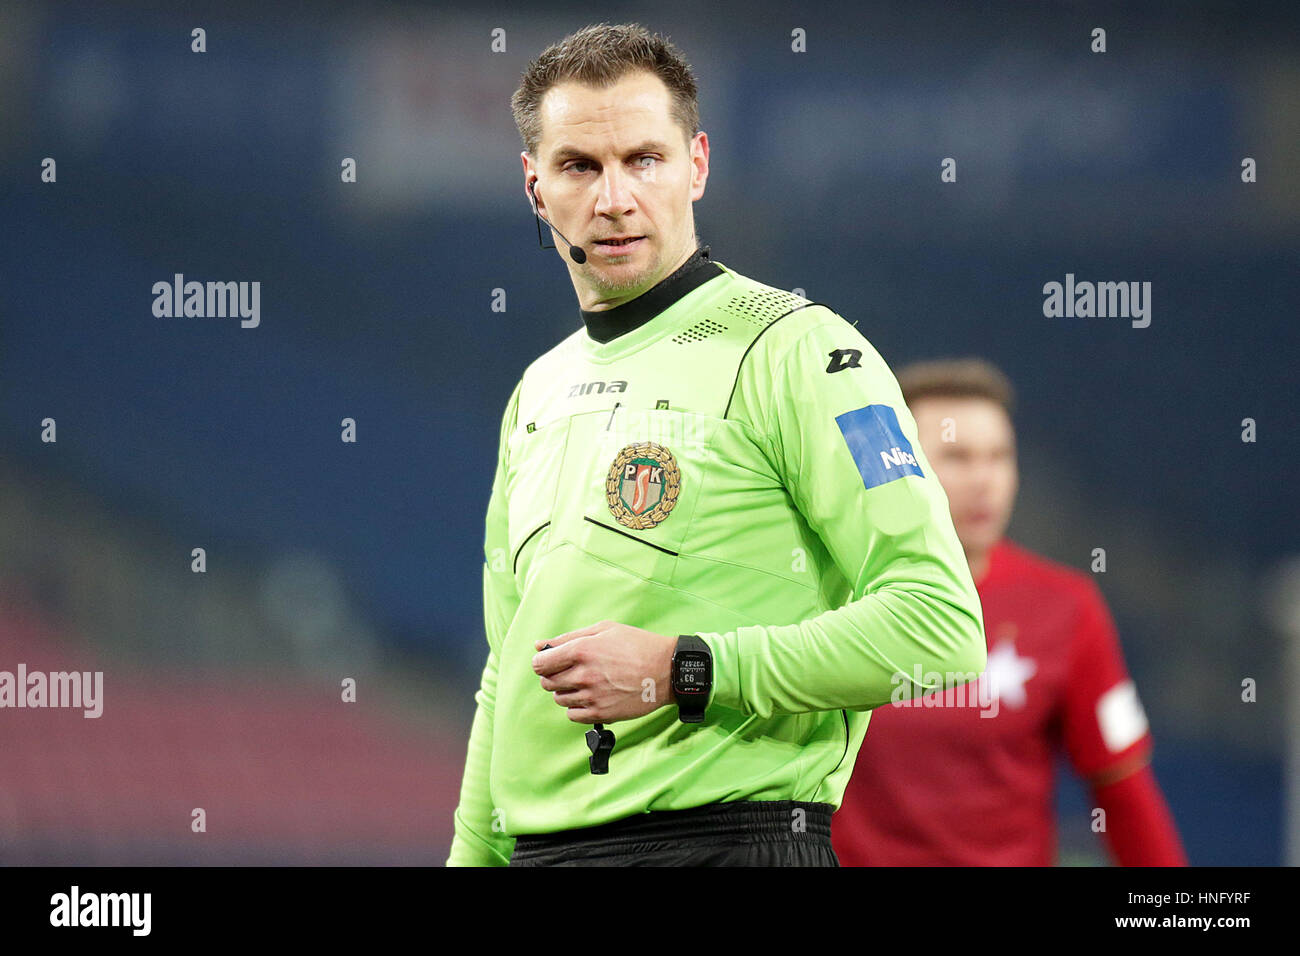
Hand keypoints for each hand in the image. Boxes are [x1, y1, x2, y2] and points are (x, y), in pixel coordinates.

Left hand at [532, 621, 676, 722]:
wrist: (667, 670)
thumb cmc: (637, 645)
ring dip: (566, 691)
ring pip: (559, 699)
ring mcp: (592, 696)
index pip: (540, 664)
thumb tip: (539, 645)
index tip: (550, 661)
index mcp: (582, 650)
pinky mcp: (601, 713)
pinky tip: (590, 696)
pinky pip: (572, 715)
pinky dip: (576, 707)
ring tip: (585, 682)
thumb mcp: (604, 629)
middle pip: (547, 682)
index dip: (542, 661)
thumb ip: (567, 637)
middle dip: (553, 676)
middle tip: (570, 671)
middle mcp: (584, 674)